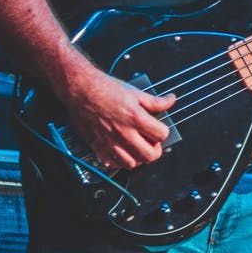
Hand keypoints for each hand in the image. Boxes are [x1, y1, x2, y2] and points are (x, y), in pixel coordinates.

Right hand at [60, 67, 175, 170]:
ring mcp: (109, 142)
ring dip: (138, 158)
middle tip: (151, 142)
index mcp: (135, 118)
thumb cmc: (104, 88)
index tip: (159, 129)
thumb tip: (170, 101)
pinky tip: (121, 151)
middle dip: (155, 150)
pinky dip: (119, 161)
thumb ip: (155, 101)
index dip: (163, 132)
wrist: (80, 89)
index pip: (162, 135)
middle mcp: (123, 133)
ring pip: (131, 163)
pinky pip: (112, 164)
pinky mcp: (97, 146)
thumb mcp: (135, 92)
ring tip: (137, 147)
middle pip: (149, 155)